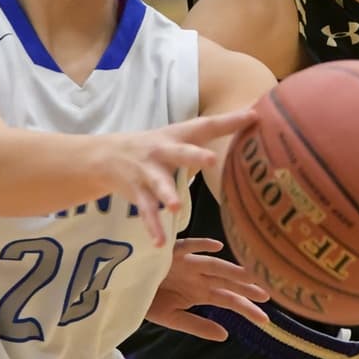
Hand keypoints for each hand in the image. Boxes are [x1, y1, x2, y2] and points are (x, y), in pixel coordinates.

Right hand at [103, 110, 254, 244]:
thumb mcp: (178, 136)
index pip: (206, 126)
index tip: (253, 117)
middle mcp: (162, 151)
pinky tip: (160, 242)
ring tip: (175, 208)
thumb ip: (211, 134)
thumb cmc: (156, 147)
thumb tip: (253, 121)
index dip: (229, 121)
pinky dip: (153, 227)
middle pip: (180, 153)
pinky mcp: (137, 193)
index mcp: (177, 136)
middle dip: (195, 156)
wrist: (106, 155)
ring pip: (159, 185)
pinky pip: (146, 212)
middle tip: (211, 160)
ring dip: (167, 196)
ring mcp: (148, 172)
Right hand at [145, 238, 269, 339]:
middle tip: (269, 294)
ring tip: (251, 276)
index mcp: (200, 292)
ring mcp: (186, 263)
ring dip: (231, 270)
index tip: (265, 320)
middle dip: (247, 287)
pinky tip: (216, 247)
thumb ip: (198, 325)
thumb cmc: (147, 300)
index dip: (246, 308)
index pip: (229, 300)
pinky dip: (200, 246)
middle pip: (227, 282)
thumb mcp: (173, 318)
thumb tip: (226, 335)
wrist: (123, 289)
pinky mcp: (170, 252)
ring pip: (214, 266)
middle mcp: (198, 276)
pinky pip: (186, 246)